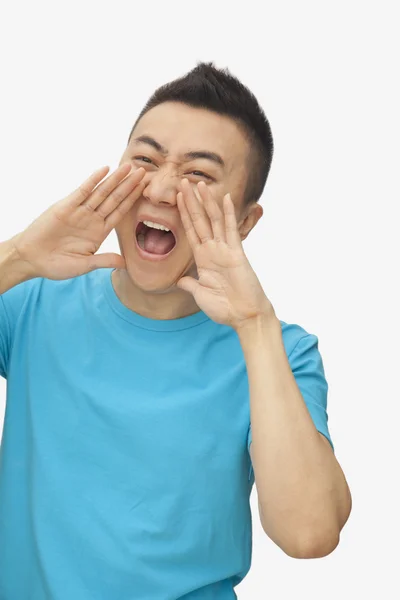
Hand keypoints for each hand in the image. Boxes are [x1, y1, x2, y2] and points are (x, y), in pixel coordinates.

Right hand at [11, 164, 145, 280]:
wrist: (31, 259)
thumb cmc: (56, 264)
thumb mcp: (83, 265)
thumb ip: (103, 261)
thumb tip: (125, 264)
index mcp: (99, 232)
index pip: (120, 212)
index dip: (132, 201)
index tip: (145, 190)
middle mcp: (91, 218)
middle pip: (114, 198)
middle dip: (129, 185)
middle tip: (144, 172)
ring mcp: (79, 211)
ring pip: (101, 192)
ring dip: (115, 179)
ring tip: (129, 167)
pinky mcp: (65, 206)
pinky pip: (82, 191)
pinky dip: (93, 180)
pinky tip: (104, 170)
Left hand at [176, 179, 273, 328]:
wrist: (245, 316)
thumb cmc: (226, 308)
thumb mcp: (201, 295)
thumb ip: (191, 285)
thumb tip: (180, 280)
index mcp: (203, 259)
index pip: (191, 231)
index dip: (183, 214)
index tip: (176, 198)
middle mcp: (214, 251)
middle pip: (200, 220)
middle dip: (191, 201)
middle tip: (183, 181)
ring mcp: (225, 250)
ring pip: (214, 220)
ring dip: (206, 202)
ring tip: (198, 183)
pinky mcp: (237, 254)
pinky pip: (231, 230)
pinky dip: (229, 213)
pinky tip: (225, 197)